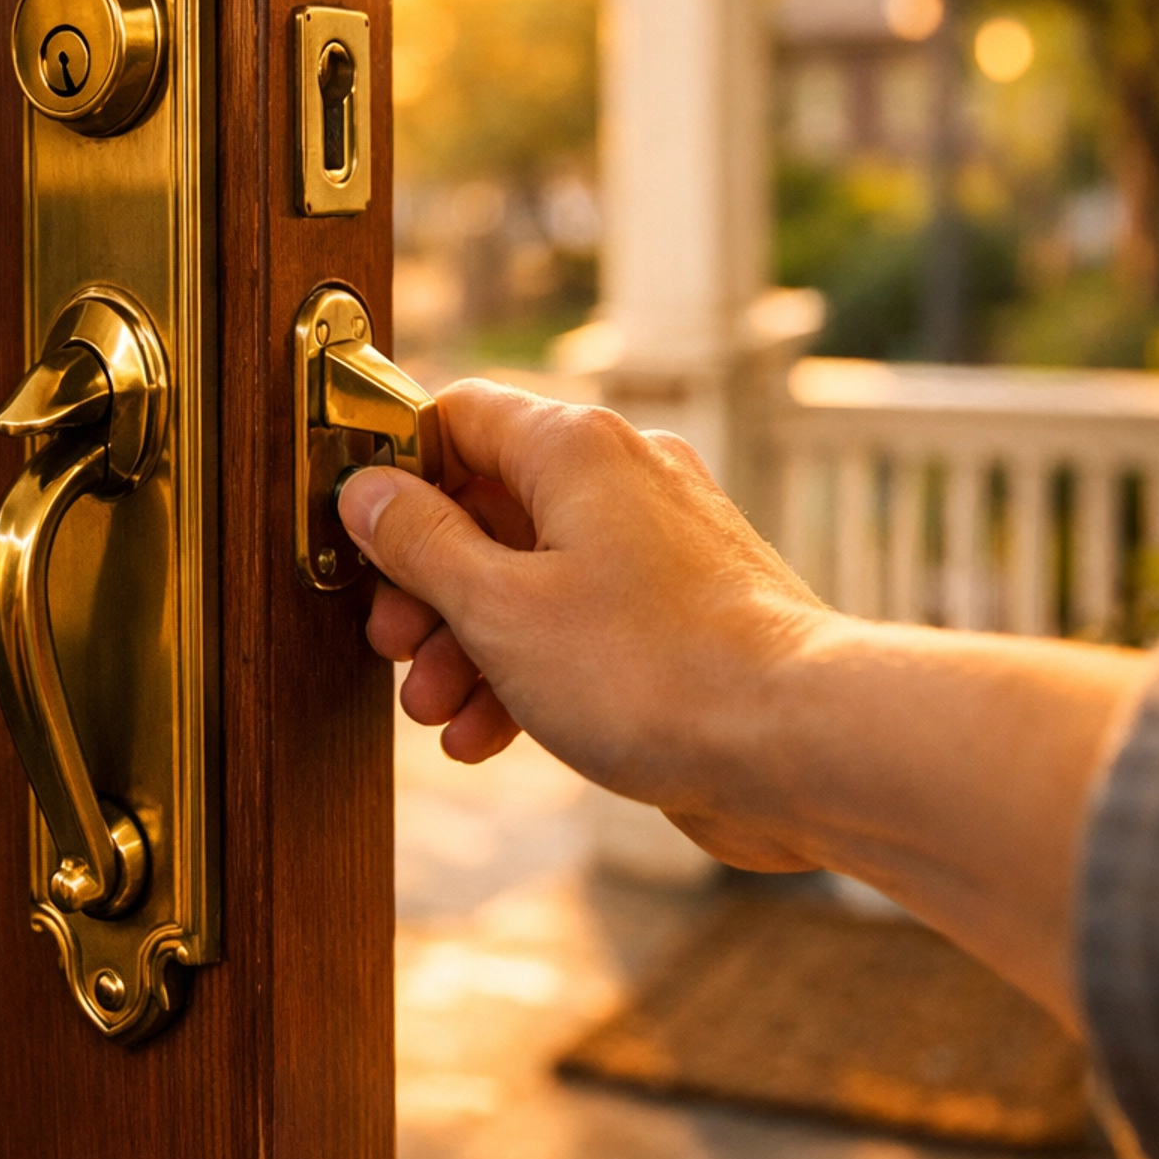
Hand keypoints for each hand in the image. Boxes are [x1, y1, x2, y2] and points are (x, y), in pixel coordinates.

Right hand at [335, 379, 827, 869]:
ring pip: (531, 576)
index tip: (358, 538)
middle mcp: (623, 479)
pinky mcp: (680, 615)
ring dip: (468, 643)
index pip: (458, 415)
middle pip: (488, 506)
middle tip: (393, 647)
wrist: (801, 744)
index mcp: (575, 449)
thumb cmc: (656, 670)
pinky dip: (528, 670)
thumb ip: (421, 546)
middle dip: (427, 587)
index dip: (396, 471)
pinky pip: (581, 623)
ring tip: (435, 715)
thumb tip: (367, 493)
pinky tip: (490, 738)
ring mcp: (658, 548)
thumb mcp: (500, 609)